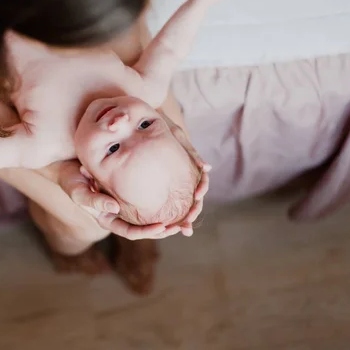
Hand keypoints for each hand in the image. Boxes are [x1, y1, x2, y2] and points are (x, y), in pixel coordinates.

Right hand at [57, 160, 180, 239]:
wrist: (70, 162)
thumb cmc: (71, 179)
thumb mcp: (78, 191)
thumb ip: (93, 201)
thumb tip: (114, 209)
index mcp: (109, 219)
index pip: (131, 232)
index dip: (148, 232)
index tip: (164, 227)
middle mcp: (120, 213)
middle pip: (147, 227)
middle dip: (166, 229)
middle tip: (184, 225)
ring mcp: (127, 201)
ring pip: (152, 213)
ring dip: (171, 216)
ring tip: (189, 213)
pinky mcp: (133, 188)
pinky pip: (152, 195)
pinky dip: (167, 196)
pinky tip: (181, 192)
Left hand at [162, 114, 211, 236]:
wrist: (141, 120)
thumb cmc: (161, 124)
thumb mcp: (175, 134)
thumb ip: (190, 151)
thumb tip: (208, 169)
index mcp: (188, 165)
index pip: (200, 184)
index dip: (201, 192)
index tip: (198, 198)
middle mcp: (180, 176)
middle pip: (191, 199)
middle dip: (191, 213)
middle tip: (187, 226)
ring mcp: (169, 181)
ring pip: (178, 203)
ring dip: (181, 217)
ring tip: (179, 229)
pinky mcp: (154, 184)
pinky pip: (160, 200)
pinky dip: (165, 211)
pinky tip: (161, 223)